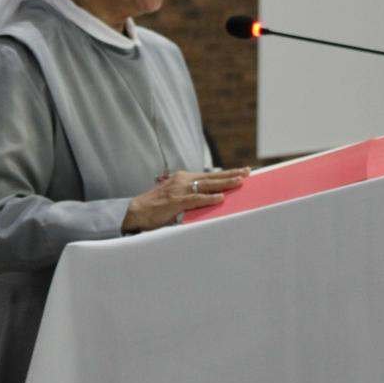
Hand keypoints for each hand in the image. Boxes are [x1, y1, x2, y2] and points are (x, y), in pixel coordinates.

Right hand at [122, 167, 250, 233]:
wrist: (136, 211)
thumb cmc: (156, 207)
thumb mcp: (175, 197)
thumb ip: (189, 197)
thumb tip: (206, 201)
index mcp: (183, 178)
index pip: (209, 175)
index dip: (225, 174)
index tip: (241, 171)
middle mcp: (183, 180)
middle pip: (211, 177)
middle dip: (231, 174)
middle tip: (247, 171)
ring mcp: (179, 190)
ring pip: (206, 185)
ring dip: (224, 183)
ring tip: (239, 181)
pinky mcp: (175, 201)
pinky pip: (196, 199)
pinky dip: (209, 198)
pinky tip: (220, 198)